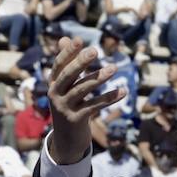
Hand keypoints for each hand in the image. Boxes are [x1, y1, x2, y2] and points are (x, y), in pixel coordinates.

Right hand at [47, 38, 124, 164]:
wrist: (66, 139)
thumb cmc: (70, 105)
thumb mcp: (66, 86)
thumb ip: (68, 63)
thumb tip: (66, 38)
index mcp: (54, 83)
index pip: (59, 65)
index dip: (68, 52)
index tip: (79, 39)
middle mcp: (55, 94)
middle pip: (68, 75)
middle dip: (81, 62)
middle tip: (95, 50)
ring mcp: (64, 107)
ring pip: (82, 90)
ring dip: (98, 78)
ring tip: (114, 69)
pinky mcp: (75, 120)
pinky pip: (94, 106)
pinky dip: (109, 98)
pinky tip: (123, 92)